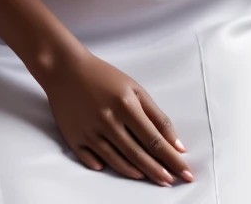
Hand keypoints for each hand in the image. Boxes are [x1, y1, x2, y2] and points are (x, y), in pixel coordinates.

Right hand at [41, 44, 194, 185]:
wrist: (65, 69)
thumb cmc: (104, 76)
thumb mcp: (134, 88)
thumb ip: (156, 114)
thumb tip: (176, 142)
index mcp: (126, 105)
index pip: (154, 139)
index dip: (171, 158)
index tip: (184, 171)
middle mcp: (108, 121)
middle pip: (138, 154)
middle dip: (159, 171)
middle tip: (173, 182)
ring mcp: (90, 132)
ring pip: (118, 161)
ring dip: (138, 172)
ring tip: (153, 179)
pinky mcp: (75, 139)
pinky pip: (93, 160)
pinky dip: (108, 167)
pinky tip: (121, 171)